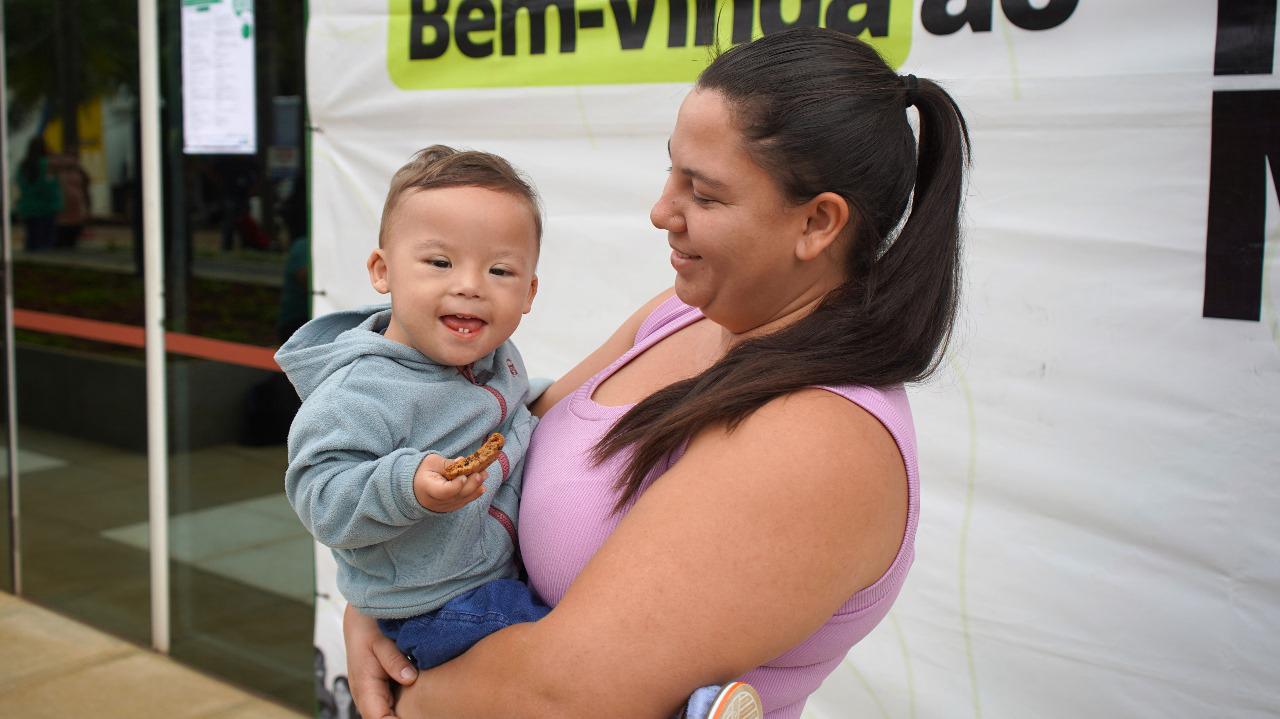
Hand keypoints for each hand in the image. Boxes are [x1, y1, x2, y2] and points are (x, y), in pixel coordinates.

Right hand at [343, 604, 417, 718]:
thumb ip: (393, 660)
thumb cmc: (367, 627)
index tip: (419, 718)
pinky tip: (421, 705)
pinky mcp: (380, 688)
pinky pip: (391, 703)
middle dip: (404, 718)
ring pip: (387, 712)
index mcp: (364, 687)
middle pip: (383, 718)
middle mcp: (366, 695)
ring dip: (403, 714)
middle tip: (428, 715)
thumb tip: (409, 679)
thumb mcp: (380, 640)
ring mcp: (373, 693)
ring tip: (427, 712)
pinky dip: (404, 706)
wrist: (361, 617)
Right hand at [413, 454, 485, 511]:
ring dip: (475, 488)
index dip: (457, 485)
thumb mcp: (431, 462)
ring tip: (484, 476)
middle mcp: (436, 502)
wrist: (414, 487)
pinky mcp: (449, 508)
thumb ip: (447, 463)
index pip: (445, 491)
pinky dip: (473, 495)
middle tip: (481, 473)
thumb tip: (463, 461)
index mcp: (428, 489)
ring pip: (462, 500)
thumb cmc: (422, 472)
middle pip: (457, 496)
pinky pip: (463, 502)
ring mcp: (444, 507)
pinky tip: (481, 487)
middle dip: (472, 484)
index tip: (464, 475)